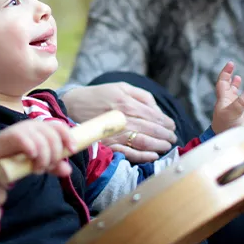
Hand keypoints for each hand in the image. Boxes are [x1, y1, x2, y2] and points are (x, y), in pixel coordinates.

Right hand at [0, 118, 75, 177]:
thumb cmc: (13, 161)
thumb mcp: (36, 164)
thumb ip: (52, 166)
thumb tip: (68, 170)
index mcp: (40, 130)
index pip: (58, 126)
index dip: (68, 136)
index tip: (72, 150)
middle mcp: (31, 126)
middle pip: (52, 133)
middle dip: (54, 153)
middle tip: (47, 168)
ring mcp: (18, 130)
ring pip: (41, 138)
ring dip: (44, 157)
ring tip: (37, 170)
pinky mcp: (6, 136)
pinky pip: (23, 137)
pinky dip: (31, 147)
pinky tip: (31, 157)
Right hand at [62, 83, 177, 162]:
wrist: (71, 106)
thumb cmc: (99, 95)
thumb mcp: (121, 87)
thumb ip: (142, 96)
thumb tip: (159, 111)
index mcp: (126, 103)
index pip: (154, 116)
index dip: (166, 123)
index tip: (172, 126)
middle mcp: (122, 118)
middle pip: (151, 130)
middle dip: (166, 135)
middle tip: (172, 138)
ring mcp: (114, 133)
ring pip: (143, 142)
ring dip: (158, 146)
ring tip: (166, 146)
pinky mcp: (107, 144)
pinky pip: (128, 153)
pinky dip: (143, 156)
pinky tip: (153, 156)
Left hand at [212, 61, 243, 133]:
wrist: (228, 141)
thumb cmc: (227, 127)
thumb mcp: (234, 113)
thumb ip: (242, 102)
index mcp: (223, 99)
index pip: (222, 82)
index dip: (225, 72)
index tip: (230, 64)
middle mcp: (227, 102)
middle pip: (226, 86)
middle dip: (229, 76)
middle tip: (232, 66)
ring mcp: (233, 107)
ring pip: (233, 93)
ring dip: (235, 85)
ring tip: (238, 78)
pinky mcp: (239, 113)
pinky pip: (240, 100)